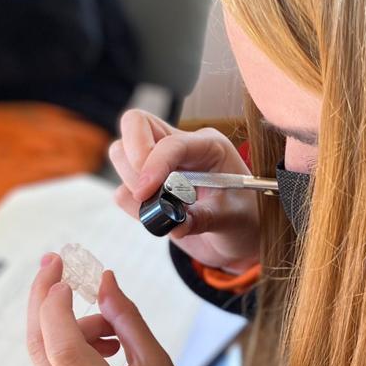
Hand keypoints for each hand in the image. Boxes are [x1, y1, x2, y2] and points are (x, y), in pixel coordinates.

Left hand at [26, 253, 194, 365]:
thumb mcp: (159, 365)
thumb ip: (127, 320)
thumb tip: (102, 279)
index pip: (64, 351)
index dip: (57, 309)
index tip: (66, 277)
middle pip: (39, 349)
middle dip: (41, 299)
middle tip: (52, 264)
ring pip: (42, 360)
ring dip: (66, 329)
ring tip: (110, 334)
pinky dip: (65, 351)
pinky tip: (99, 353)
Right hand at [110, 109, 260, 273]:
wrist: (239, 241)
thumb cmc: (244, 221)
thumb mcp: (233, 219)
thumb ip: (204, 218)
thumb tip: (174, 223)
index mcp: (207, 145)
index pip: (171, 142)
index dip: (154, 163)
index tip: (146, 192)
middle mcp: (181, 148)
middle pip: (135, 124)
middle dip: (132, 155)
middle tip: (144, 191)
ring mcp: (160, 166)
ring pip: (121, 154)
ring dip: (132, 183)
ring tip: (161, 209)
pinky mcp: (147, 189)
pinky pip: (122, 191)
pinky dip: (132, 207)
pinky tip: (158, 220)